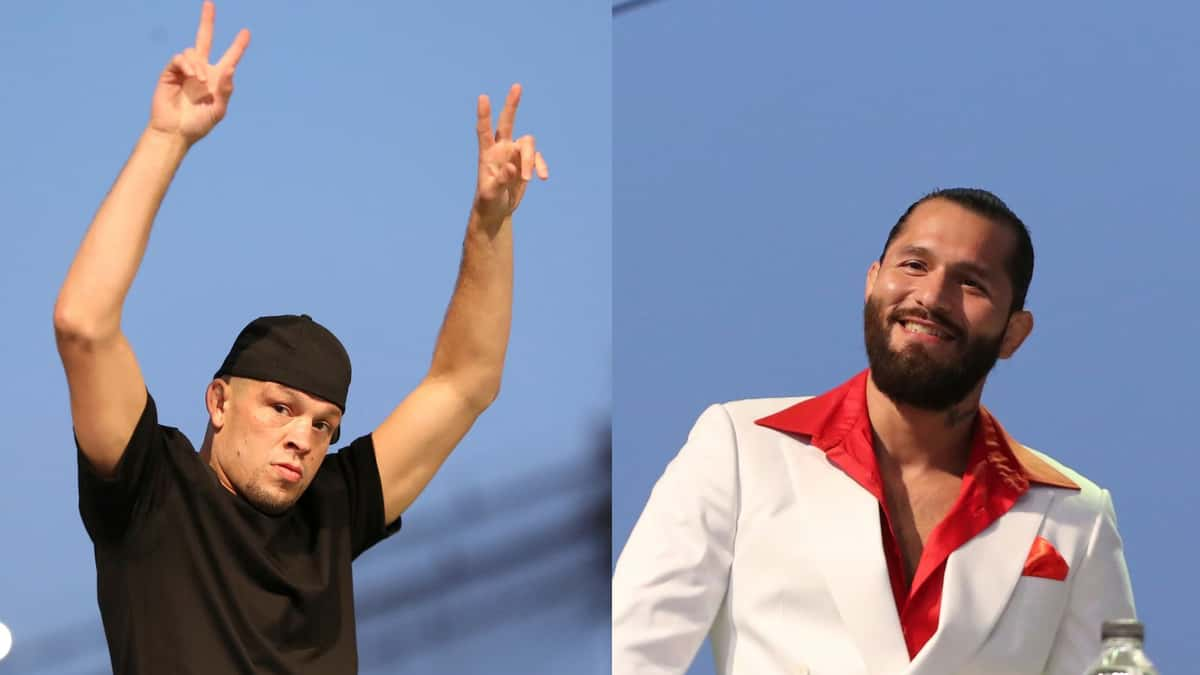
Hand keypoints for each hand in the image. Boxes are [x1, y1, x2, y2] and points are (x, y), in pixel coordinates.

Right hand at [148, 1, 249, 144]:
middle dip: (207, 21)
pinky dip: (187, 64)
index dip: (238, 46)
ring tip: (200, 81)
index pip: (230, 58)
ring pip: (192, 51)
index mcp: (217, 79)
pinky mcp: (170, 72)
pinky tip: (191, 75)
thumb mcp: (218, 110)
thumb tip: (230, 69)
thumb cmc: (198, 124)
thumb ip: (226, 90)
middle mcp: (201, 70)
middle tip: (209, 3)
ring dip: (198, 64)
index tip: (246, 32)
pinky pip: (179, 58)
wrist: (176, 132)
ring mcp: (185, 70)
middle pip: (204, 39)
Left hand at [473, 84, 548, 223]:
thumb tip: (512, 168)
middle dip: (512, 105)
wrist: (497, 209)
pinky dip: (541, 166)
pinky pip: (537, 158)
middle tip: (517, 86)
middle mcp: (501, 149)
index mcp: (486, 153)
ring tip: (530, 178)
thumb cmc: (488, 201)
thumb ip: (501, 180)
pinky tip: (543, 178)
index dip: (484, 115)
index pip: (484, 131)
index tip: (483, 97)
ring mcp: (514, 155)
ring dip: (530, 160)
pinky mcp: (526, 163)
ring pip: (528, 144)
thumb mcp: (491, 193)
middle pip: (507, 122)